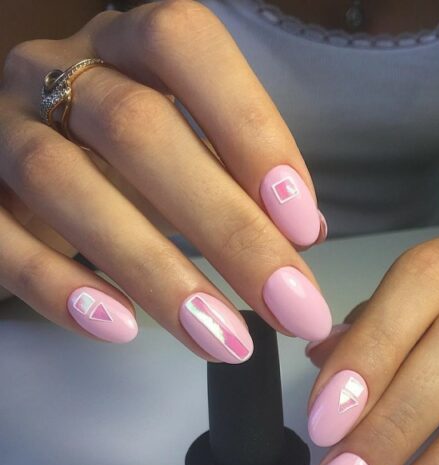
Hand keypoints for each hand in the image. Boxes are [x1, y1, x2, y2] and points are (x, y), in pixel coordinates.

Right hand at [0, 1, 329, 354]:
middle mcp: (55, 72)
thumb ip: (234, 179)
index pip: (185, 47)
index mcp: (123, 45)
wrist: (16, 176)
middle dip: (227, 227)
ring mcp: (1, 130)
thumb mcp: (180, 152)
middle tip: (289, 307)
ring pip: (64, 182)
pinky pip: (0, 238)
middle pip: (138, 128)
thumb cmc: (117, 161)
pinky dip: (59, 288)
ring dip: (155, 272)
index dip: (250, 130)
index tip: (303, 225)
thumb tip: (302, 233)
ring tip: (223, 340)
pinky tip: (122, 329)